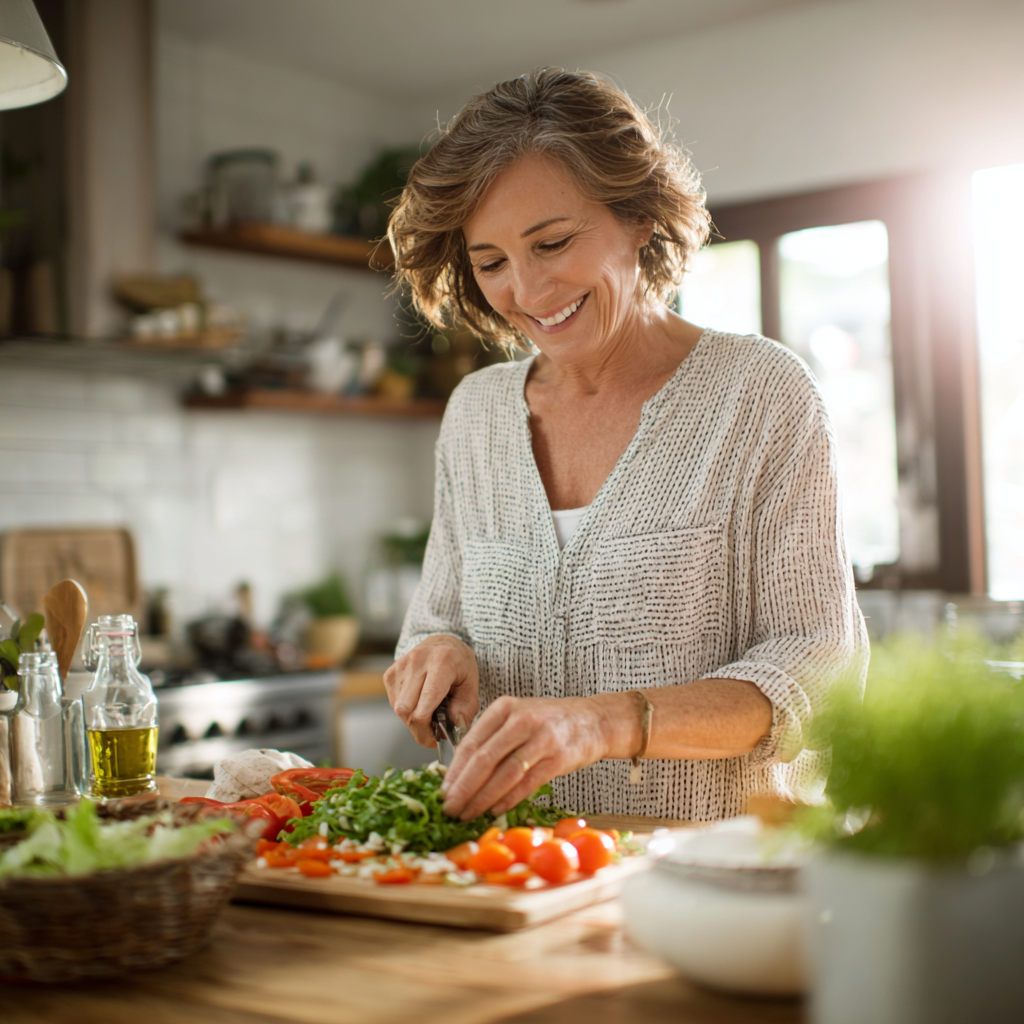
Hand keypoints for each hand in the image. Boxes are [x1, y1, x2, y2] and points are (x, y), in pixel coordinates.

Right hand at [384, 635, 479, 747]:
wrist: (443, 643)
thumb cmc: (459, 665)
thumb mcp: (472, 684)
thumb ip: (465, 708)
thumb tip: (452, 729)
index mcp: (442, 662)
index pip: (425, 704)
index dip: (427, 730)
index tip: (436, 740)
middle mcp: (418, 661)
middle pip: (406, 710)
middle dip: (419, 728)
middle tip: (433, 731)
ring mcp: (401, 666)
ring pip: (398, 708)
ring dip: (413, 718)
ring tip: (429, 711)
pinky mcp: (390, 673)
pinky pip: (394, 702)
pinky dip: (406, 710)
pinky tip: (419, 702)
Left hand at [440, 694, 628, 819]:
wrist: (594, 720)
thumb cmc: (550, 722)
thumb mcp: (518, 717)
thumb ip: (492, 739)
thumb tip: (460, 774)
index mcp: (505, 708)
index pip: (472, 742)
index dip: (455, 770)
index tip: (442, 791)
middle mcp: (522, 720)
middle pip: (484, 759)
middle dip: (463, 788)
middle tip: (450, 807)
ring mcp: (541, 739)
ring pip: (504, 774)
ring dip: (483, 798)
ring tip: (468, 813)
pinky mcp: (558, 758)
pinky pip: (527, 783)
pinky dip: (509, 799)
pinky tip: (495, 810)